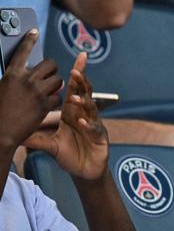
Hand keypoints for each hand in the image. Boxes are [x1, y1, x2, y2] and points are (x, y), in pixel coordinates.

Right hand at [0, 31, 61, 150]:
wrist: (0, 133)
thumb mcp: (1, 88)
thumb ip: (13, 77)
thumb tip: (22, 71)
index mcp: (12, 74)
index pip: (22, 51)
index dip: (29, 39)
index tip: (34, 31)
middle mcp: (26, 80)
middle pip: (50, 64)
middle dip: (51, 69)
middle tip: (47, 74)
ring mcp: (38, 92)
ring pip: (58, 80)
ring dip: (55, 85)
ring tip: (47, 90)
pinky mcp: (46, 105)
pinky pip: (58, 97)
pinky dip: (55, 100)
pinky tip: (47, 104)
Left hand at [24, 53, 109, 180]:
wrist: (85, 171)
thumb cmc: (70, 155)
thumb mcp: (50, 146)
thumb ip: (36, 139)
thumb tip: (17, 133)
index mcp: (72, 113)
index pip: (74, 90)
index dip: (77, 75)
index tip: (78, 60)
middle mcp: (84, 115)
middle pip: (85, 94)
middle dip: (82, 82)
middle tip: (76, 70)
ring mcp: (94, 124)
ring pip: (90, 109)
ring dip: (83, 102)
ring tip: (75, 97)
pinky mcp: (100, 136)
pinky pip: (94, 128)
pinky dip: (88, 124)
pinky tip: (82, 121)